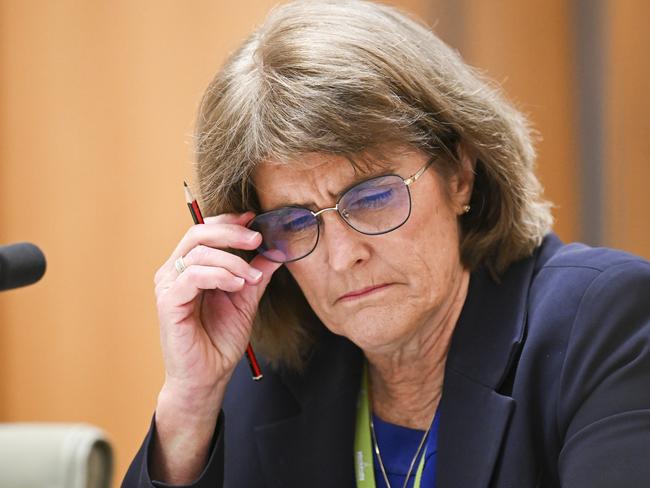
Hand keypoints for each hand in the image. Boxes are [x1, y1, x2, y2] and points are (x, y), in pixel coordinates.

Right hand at [154, 211, 281, 400]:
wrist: (207, 377)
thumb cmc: (220, 340)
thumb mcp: (245, 301)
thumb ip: (255, 275)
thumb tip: (275, 252)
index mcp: (190, 268)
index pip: (204, 231)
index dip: (228, 221)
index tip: (253, 219)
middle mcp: (174, 272)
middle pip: (198, 234)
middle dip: (232, 232)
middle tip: (257, 239)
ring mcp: (168, 286)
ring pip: (199, 253)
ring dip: (232, 261)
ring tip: (251, 277)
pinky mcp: (168, 303)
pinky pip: (193, 276)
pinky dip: (220, 275)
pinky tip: (237, 285)